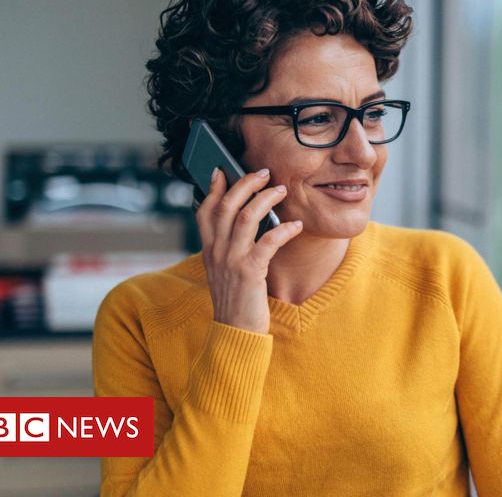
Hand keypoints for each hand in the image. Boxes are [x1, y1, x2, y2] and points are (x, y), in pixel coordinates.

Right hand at [195, 167, 302, 333]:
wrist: (235, 331)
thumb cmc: (236, 298)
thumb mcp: (224, 269)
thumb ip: (228, 245)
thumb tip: (242, 220)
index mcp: (209, 249)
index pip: (205, 210)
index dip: (214, 187)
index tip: (223, 169)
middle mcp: (217, 251)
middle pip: (227, 205)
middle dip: (246, 183)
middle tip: (265, 172)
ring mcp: (232, 261)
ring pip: (246, 217)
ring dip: (266, 199)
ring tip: (282, 190)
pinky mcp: (250, 273)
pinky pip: (268, 242)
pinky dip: (284, 230)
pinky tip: (297, 226)